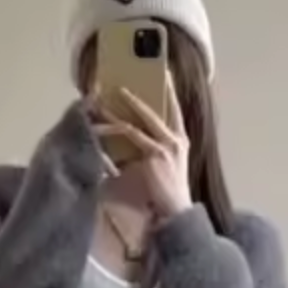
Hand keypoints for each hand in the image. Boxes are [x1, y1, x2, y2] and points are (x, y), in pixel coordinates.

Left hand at [91, 73, 192, 221]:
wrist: (174, 211)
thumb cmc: (164, 194)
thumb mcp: (160, 167)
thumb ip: (149, 152)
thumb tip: (127, 144)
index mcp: (180, 142)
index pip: (175, 111)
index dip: (170, 93)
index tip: (165, 77)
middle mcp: (177, 139)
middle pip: (160, 108)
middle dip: (145, 93)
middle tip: (130, 81)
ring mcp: (168, 144)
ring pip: (143, 118)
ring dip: (126, 105)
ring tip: (112, 95)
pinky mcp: (156, 152)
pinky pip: (134, 134)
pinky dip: (119, 127)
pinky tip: (107, 121)